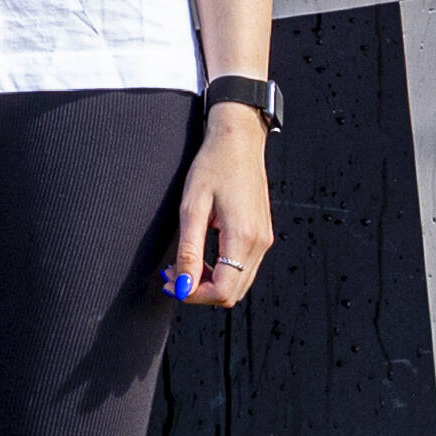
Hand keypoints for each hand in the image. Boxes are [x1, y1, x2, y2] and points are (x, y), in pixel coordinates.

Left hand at [165, 108, 274, 306]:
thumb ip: (189, 250)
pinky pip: (243, 270)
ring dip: (209, 283)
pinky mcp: (262, 236)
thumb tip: (183, 285)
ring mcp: (264, 241)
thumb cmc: (214, 165)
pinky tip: (202, 258)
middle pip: (232, 294)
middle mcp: (259, 243)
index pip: (222, 290)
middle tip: (173, 275)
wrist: (239, 141)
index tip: (171, 283)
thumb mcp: (192, 207)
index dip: (194, 294)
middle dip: (199, 292)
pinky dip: (221, 273)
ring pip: (238, 285)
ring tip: (184, 266)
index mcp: (243, 236)